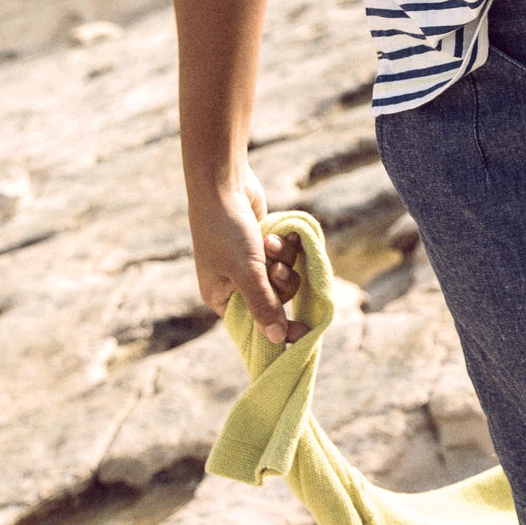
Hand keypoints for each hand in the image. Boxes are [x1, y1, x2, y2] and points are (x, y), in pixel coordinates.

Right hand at [188, 165, 306, 344]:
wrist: (223, 184)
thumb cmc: (227, 230)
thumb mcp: (247, 272)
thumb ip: (264, 306)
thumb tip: (278, 340)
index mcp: (221, 297)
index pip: (254, 325)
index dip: (278, 328)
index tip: (304, 333)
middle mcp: (235, 282)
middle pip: (276, 299)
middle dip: (281, 281)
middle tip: (276, 267)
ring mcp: (250, 262)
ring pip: (284, 274)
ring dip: (284, 258)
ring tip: (272, 241)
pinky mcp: (263, 243)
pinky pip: (286, 254)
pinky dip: (286, 244)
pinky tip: (281, 231)